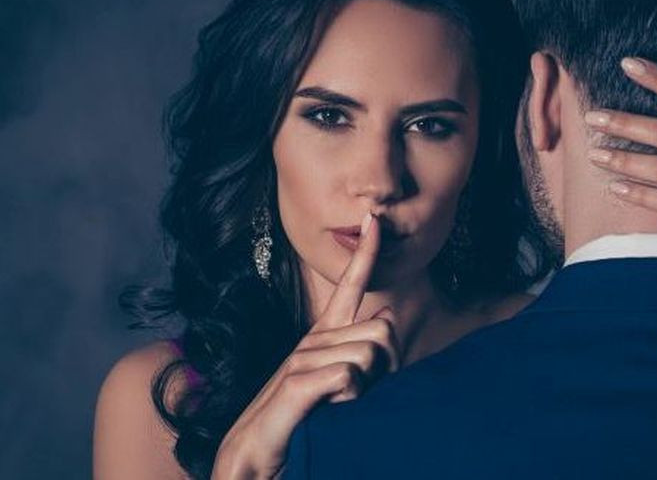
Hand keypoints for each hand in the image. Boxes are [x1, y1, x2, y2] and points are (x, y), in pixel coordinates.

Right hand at [212, 213, 399, 479]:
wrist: (251, 469)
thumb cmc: (301, 429)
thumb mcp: (336, 391)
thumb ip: (362, 364)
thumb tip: (387, 338)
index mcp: (324, 338)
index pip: (348, 285)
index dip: (364, 252)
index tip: (375, 220)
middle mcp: (313, 341)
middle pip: (384, 329)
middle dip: (386, 365)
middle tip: (359, 394)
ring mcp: (301, 360)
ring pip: (370, 353)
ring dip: (366, 386)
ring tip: (337, 405)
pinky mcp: (294, 384)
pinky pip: (348, 375)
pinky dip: (349, 397)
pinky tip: (329, 409)